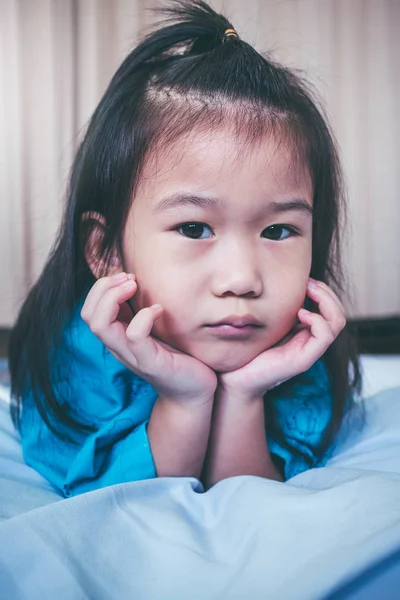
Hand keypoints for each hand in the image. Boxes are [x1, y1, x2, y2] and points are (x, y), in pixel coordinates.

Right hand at [81, 273, 216, 403]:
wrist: (193, 392)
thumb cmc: (177, 357)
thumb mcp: (154, 330)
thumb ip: (140, 312)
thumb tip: (134, 282)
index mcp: (117, 337)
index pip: (89, 310)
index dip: (101, 288)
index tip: (126, 277)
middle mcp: (119, 346)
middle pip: (88, 316)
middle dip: (103, 289)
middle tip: (129, 279)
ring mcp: (132, 355)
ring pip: (101, 326)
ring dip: (114, 298)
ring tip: (134, 287)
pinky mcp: (151, 362)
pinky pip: (135, 336)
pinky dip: (144, 316)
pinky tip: (159, 310)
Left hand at [217, 278, 345, 399]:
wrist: (234, 378)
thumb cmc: (246, 348)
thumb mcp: (265, 322)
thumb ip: (277, 308)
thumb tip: (280, 283)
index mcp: (304, 331)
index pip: (331, 309)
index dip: (323, 290)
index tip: (306, 280)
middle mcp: (311, 341)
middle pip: (338, 313)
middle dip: (327, 293)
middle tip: (309, 283)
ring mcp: (310, 351)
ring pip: (337, 322)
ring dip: (326, 302)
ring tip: (308, 292)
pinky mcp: (304, 360)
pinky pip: (324, 336)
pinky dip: (317, 320)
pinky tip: (299, 313)